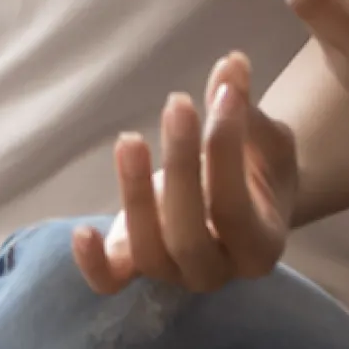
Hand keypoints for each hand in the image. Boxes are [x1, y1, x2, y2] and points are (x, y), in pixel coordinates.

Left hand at [70, 51, 299, 295]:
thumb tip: (231, 66)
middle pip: (189, 235)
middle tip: (178, 104)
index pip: (235, 210)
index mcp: (260, 248)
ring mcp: (174, 275)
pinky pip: (109, 282)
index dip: (226, 152)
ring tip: (131, 139)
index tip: (223, 94)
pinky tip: (83, 230)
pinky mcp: (135, 268)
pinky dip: (92, 263)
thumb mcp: (265, 140)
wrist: (241, 202)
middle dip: (180, 166)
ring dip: (136, 195)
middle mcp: (218, 272)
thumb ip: (247, 111)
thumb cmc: (257, 169)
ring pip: (148, 252)